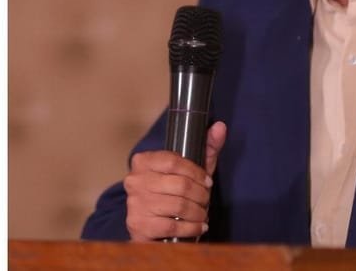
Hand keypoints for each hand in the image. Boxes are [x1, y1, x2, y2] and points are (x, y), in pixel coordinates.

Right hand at [124, 121, 227, 240]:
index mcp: (143, 160)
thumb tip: (220, 127)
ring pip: (179, 206)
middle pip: (180, 185)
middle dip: (201, 195)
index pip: (174, 161)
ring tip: (202, 214)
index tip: (208, 182)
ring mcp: (135, 204)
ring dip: (198, 212)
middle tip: (206, 201)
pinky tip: (198, 226)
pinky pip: (173, 227)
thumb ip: (206, 146)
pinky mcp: (139, 226)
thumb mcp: (190, 168)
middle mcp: (135, 180)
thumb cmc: (172, 191)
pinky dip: (192, 228)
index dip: (197, 173)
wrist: (150, 225)